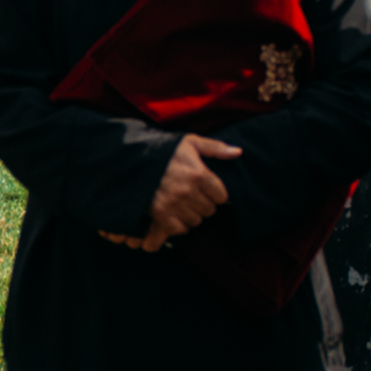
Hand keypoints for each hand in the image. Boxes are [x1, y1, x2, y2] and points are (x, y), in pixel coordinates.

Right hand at [142, 132, 242, 247]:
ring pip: (196, 221)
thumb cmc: (163, 151)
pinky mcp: (161, 215)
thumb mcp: (189, 142)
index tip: (205, 188)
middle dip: (203, 203)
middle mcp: (189, 191)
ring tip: (181, 203)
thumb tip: (238, 152)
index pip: (221, 196)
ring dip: (190, 214)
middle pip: (209, 210)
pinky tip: (172, 212)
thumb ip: (215, 148)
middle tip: (192, 195)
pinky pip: (180, 229)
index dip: (215, 193)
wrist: (132, 160)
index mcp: (199, 173)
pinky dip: (177, 223)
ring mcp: (174, 204)